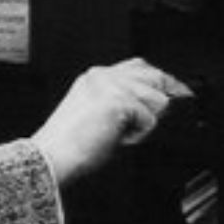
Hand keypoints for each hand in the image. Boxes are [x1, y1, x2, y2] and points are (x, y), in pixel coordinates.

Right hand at [31, 57, 191, 188]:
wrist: (52, 156)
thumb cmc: (71, 143)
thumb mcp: (99, 113)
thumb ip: (122, 99)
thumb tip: (159, 102)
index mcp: (96, 76)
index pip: (140, 66)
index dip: (157, 83)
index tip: (171, 98)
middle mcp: (103, 75)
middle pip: (155, 77)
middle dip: (157, 102)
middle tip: (140, 124)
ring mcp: (110, 85)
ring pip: (158, 100)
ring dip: (145, 121)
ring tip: (119, 133)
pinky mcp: (117, 101)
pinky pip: (150, 120)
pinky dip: (139, 136)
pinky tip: (116, 139)